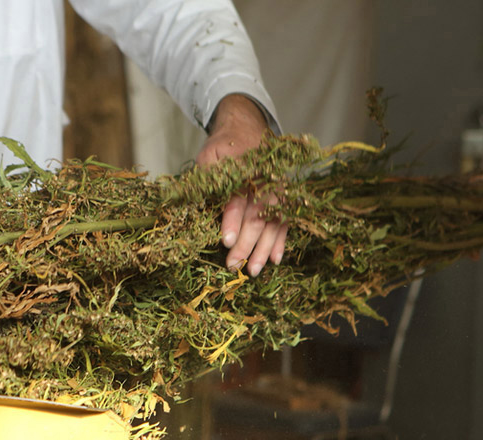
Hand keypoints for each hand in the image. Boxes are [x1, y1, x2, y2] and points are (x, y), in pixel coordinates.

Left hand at [196, 94, 286, 275]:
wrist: (248, 126)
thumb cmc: (225, 145)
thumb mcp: (209, 153)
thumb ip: (206, 175)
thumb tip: (197, 201)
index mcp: (246, 169)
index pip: (238, 198)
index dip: (232, 220)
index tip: (226, 240)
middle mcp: (265, 181)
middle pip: (257, 216)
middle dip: (246, 243)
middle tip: (234, 264)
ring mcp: (277, 189)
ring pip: (273, 222)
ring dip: (263, 249)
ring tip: (253, 270)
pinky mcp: (283, 197)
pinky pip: (285, 222)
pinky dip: (281, 242)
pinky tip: (275, 260)